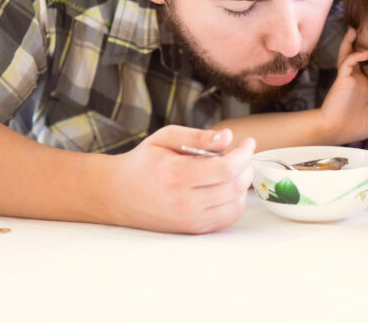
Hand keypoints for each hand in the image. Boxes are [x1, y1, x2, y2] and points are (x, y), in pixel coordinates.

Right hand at [110, 126, 254, 233]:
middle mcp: (184, 202)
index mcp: (177, 175)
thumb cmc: (144, 162)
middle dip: (246, 166)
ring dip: (243, 185)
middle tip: (242, 154)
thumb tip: (228, 138)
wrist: (118, 194)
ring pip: (235, 205)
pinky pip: (227, 219)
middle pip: (234, 187)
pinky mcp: (192, 230)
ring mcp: (189, 220)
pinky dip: (235, 202)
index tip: (248, 142)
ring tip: (233, 170)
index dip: (244, 154)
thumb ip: (198, 137)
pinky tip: (226, 188)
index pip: (225, 169)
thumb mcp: (165, 138)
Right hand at [320, 27, 367, 143]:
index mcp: (367, 84)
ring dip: (352, 42)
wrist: (338, 132)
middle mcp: (359, 77)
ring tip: (354, 29)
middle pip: (361, 54)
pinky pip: (348, 63)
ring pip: (350, 54)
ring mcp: (350, 77)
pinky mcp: (342, 80)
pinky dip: (355, 56)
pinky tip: (364, 53)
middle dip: (364, 41)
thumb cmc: (356, 126)